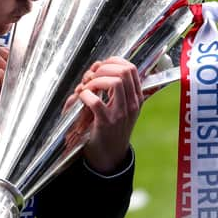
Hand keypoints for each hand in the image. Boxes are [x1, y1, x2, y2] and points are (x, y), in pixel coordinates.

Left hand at [68, 57, 142, 173]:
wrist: (110, 156)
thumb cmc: (111, 127)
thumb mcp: (119, 106)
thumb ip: (111, 87)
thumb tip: (97, 65)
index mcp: (136, 98)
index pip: (131, 68)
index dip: (113, 62)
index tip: (101, 66)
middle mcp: (132, 104)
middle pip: (123, 71)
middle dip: (103, 68)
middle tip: (91, 78)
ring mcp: (120, 114)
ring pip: (114, 82)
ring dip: (95, 80)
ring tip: (87, 88)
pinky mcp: (106, 123)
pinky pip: (96, 102)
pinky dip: (85, 95)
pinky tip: (82, 98)